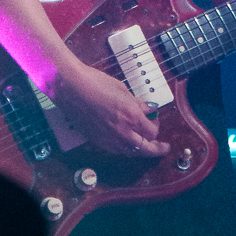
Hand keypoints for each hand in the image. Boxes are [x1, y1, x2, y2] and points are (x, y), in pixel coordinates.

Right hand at [53, 61, 170, 157]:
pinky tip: (127, 142)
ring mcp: (109, 139)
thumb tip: (149, 109)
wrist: (72, 88)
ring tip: (146, 145)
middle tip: (163, 147)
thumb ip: (138, 103)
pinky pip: (117, 151)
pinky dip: (126, 148)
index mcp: (132, 115)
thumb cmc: (96, 83)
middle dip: (156, 148)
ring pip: (131, 152)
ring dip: (141, 149)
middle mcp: (123, 131)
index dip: (156, 125)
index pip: (152, 131)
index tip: (154, 119)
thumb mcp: (123, 90)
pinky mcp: (98, 142)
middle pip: (146, 148)